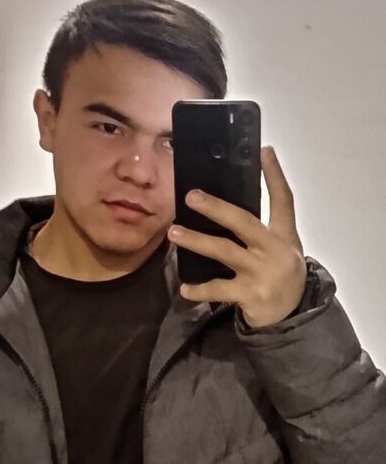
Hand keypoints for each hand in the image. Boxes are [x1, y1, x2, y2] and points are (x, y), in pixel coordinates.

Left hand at [167, 146, 306, 327]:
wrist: (291, 315)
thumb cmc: (281, 273)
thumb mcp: (282, 248)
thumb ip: (262, 229)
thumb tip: (227, 207)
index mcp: (285, 235)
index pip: (283, 200)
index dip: (274, 175)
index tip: (263, 150)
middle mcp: (275, 250)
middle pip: (244, 222)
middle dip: (216, 208)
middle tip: (190, 196)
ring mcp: (262, 272)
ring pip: (224, 251)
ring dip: (197, 241)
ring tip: (173, 233)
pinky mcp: (250, 294)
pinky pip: (219, 289)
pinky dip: (200, 290)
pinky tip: (185, 289)